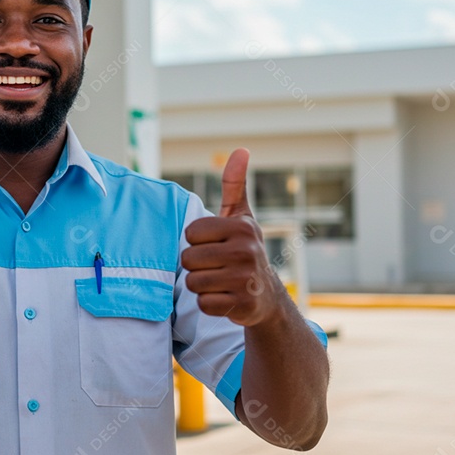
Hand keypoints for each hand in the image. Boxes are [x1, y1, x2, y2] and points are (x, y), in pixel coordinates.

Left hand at [181, 149, 284, 326]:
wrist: (266, 295)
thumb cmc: (243, 249)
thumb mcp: (240, 217)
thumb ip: (234, 185)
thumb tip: (241, 150)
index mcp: (241, 227)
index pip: (190, 234)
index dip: (196, 242)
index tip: (215, 245)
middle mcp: (246, 251)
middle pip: (188, 259)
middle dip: (197, 265)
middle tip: (217, 266)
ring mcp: (246, 279)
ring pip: (193, 282)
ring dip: (202, 285)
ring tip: (221, 281)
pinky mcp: (243, 305)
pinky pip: (204, 304)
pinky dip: (210, 304)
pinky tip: (226, 298)